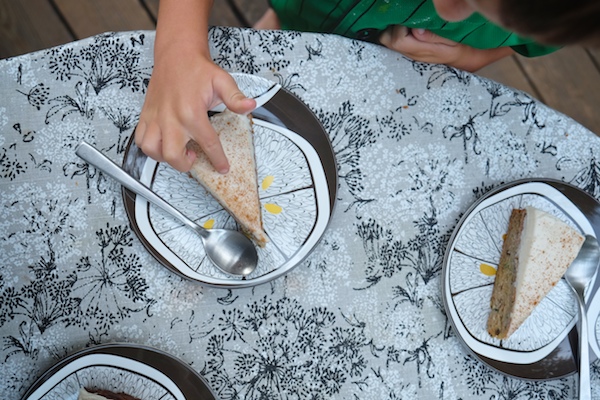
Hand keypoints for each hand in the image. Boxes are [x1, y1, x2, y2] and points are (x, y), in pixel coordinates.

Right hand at [135, 46, 255, 172]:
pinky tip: (163, 143)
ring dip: (165, 157)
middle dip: (185, 164)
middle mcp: (171, 118)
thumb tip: (250, 106)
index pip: (208, 144)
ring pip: (153, 151)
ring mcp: (156, 118)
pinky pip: (140, 140)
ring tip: (178, 151)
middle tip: (194, 157)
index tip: (222, 167)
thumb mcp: (222, 81)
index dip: (217, 160)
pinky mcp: (146, 115)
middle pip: (173, 155)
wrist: (176, 54)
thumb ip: (235, 98)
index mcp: (191, 112)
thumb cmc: (197, 69)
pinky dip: (150, 147)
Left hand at [379, 26, 513, 71]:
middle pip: (387, 40)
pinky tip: (408, 25)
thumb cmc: (464, 47)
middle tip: (406, 19)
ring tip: (408, 22)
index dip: (398, 26)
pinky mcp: (412, 49)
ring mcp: (410, 52)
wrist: (470, 59)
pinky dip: (398, 31)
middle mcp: (411, 53)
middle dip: (392, 26)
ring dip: (394, 28)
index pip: (396, 40)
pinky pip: (396, 39)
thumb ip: (435, 37)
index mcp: (421, 51)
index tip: (411, 19)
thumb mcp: (454, 41)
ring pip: (389, 40)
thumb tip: (416, 31)